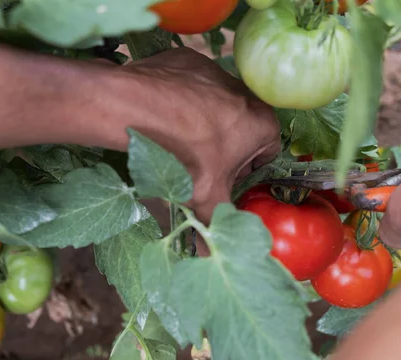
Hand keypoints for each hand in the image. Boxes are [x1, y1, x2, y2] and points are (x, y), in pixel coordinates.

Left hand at [0, 41, 279, 225]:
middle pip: (241, 129)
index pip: (266, 152)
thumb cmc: (181, 155)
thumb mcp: (203, 199)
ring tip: (175, 141)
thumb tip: (212, 259)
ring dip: (202, 124)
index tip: (223, 180)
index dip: (245, 172)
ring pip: (216, 107)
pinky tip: (161, 116)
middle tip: (197, 165)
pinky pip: (190, 86)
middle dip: (224, 149)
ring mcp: (216, 73)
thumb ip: (214, 229)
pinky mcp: (188, 60)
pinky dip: (180, 101)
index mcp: (261, 124)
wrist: (134, 109)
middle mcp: (246, 93)